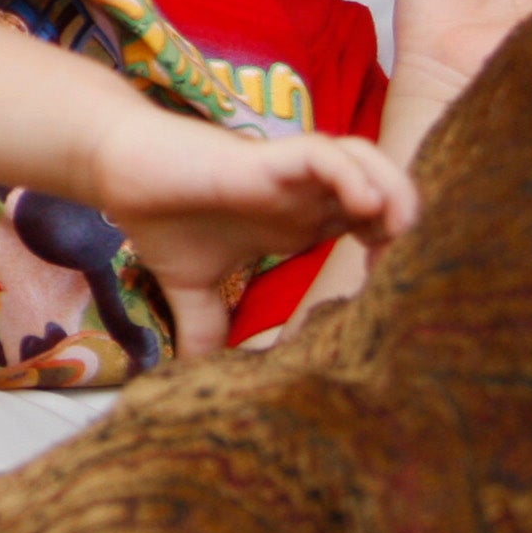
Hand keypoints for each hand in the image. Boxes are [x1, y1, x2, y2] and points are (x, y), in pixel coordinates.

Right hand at [81, 104, 414, 356]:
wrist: (117, 176)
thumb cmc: (158, 219)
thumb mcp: (192, 289)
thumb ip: (205, 329)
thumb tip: (194, 380)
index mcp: (300, 221)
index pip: (374, 226)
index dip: (396, 252)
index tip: (397, 294)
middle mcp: (305, 195)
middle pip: (388, 191)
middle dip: (411, 221)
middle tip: (414, 265)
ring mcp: (291, 174)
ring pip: (370, 162)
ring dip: (395, 190)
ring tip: (398, 233)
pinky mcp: (269, 158)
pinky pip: (329, 153)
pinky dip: (354, 174)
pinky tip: (361, 208)